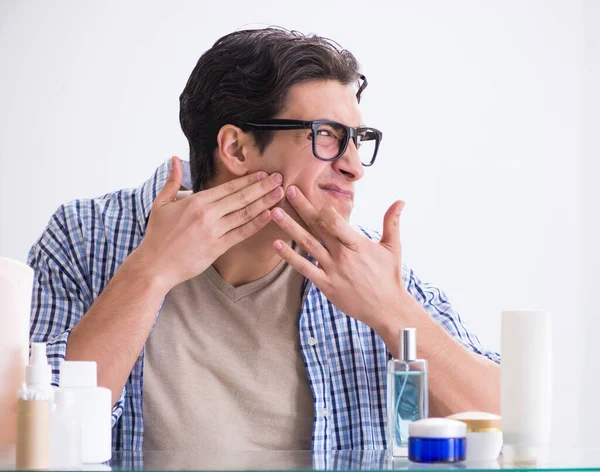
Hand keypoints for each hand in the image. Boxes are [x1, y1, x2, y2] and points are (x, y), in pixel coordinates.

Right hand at [134, 156, 283, 291]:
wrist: (154, 265)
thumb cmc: (157, 235)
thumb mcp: (161, 204)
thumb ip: (172, 181)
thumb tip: (174, 159)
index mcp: (196, 201)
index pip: (228, 187)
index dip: (248, 180)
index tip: (263, 173)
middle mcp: (207, 214)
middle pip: (241, 197)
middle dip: (263, 186)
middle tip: (280, 178)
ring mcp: (214, 231)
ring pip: (245, 213)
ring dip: (265, 202)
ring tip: (280, 193)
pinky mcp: (218, 248)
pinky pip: (242, 233)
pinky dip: (257, 223)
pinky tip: (270, 215)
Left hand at [270, 186, 410, 331]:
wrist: (387, 308)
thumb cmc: (389, 276)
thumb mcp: (393, 247)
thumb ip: (392, 222)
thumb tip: (400, 201)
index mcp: (357, 244)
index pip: (336, 221)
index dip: (323, 208)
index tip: (314, 194)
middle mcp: (342, 255)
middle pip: (318, 226)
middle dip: (303, 207)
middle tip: (289, 190)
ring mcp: (332, 270)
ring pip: (307, 244)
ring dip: (290, 227)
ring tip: (275, 212)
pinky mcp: (325, 284)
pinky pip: (304, 268)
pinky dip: (289, 257)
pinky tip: (276, 245)